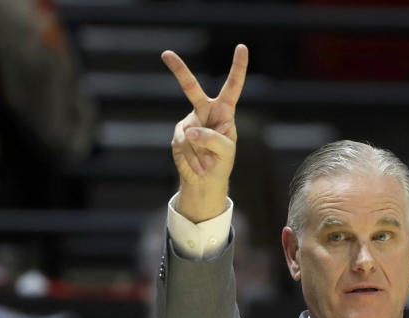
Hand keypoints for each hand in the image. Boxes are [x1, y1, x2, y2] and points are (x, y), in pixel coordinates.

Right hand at [161, 43, 247, 220]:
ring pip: (191, 132)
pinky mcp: (178, 134)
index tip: (242, 47)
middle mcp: (205, 111)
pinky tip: (199, 167)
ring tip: (208, 164)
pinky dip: (193, 159)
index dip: (238, 68)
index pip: (232, 86)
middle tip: (166, 54)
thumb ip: (213, 139)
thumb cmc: (222, 161)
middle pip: (191, 88)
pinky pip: (183, 144)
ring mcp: (189, 121)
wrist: (205, 179)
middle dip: (179, 71)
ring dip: (201, 153)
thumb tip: (191, 131)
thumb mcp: (226, 151)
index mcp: (224, 111)